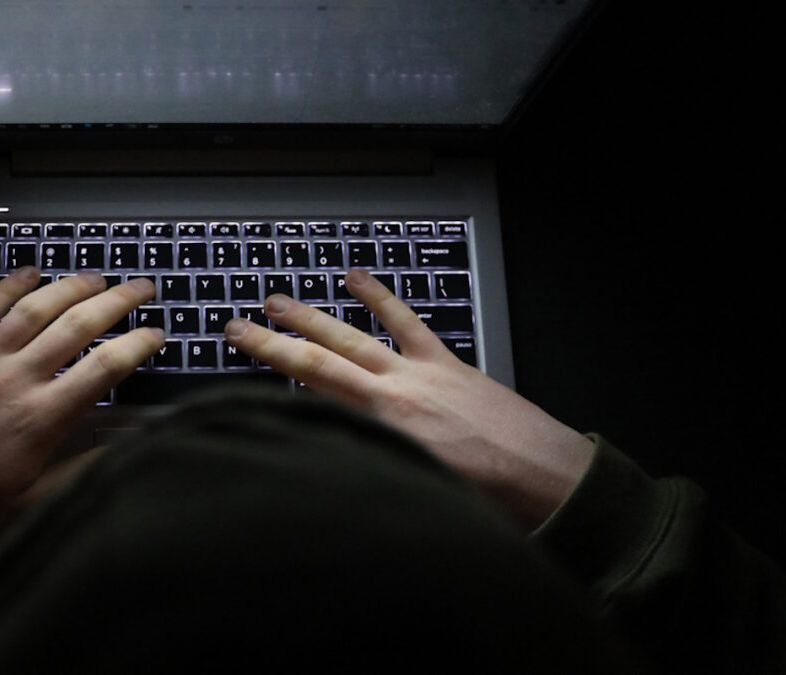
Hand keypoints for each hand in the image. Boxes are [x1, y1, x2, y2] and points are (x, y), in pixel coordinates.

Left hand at [0, 269, 162, 585]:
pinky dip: (8, 285)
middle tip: (143, 288)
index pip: (106, 367)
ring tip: (97, 277)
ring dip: (70, 286)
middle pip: (77, 324)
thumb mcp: (34, 498)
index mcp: (42, 418)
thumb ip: (84, 464)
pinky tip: (29, 273)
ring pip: (35, 308)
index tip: (158, 334)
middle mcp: (15, 379)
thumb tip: (127, 441)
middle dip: (118, 301)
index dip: (139, 344)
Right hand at [224, 269, 594, 530]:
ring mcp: (420, 374)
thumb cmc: (486, 503)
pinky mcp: (447, 365)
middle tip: (237, 325)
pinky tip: (357, 279)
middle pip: (317, 360)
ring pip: (354, 336)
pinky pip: (406, 322)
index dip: (267, 376)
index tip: (236, 364)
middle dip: (273, 342)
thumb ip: (367, 467)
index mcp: (381, 433)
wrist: (549, 483)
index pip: (309, 396)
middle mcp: (392, 397)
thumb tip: (328, 456)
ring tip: (278, 299)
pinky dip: (380, 298)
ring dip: (313, 316)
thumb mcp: (412, 493)